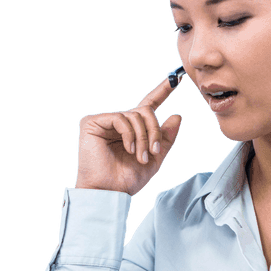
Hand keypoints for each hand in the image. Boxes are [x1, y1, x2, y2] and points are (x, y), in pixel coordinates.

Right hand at [74, 74, 182, 195]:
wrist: (108, 191)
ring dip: (143, 137)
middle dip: (154, 131)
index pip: (149, 105)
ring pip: (135, 115)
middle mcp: (119, 122)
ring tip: (140, 156)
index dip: (163, 91)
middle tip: (155, 151)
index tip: (177, 78)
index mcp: (132, 129)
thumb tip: (176, 116)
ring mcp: (105, 121)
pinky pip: (120, 118)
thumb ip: (165, 138)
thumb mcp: (154, 159)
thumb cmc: (127, 179)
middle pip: (145, 111)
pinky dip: (129, 134)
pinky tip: (128, 149)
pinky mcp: (92, 123)